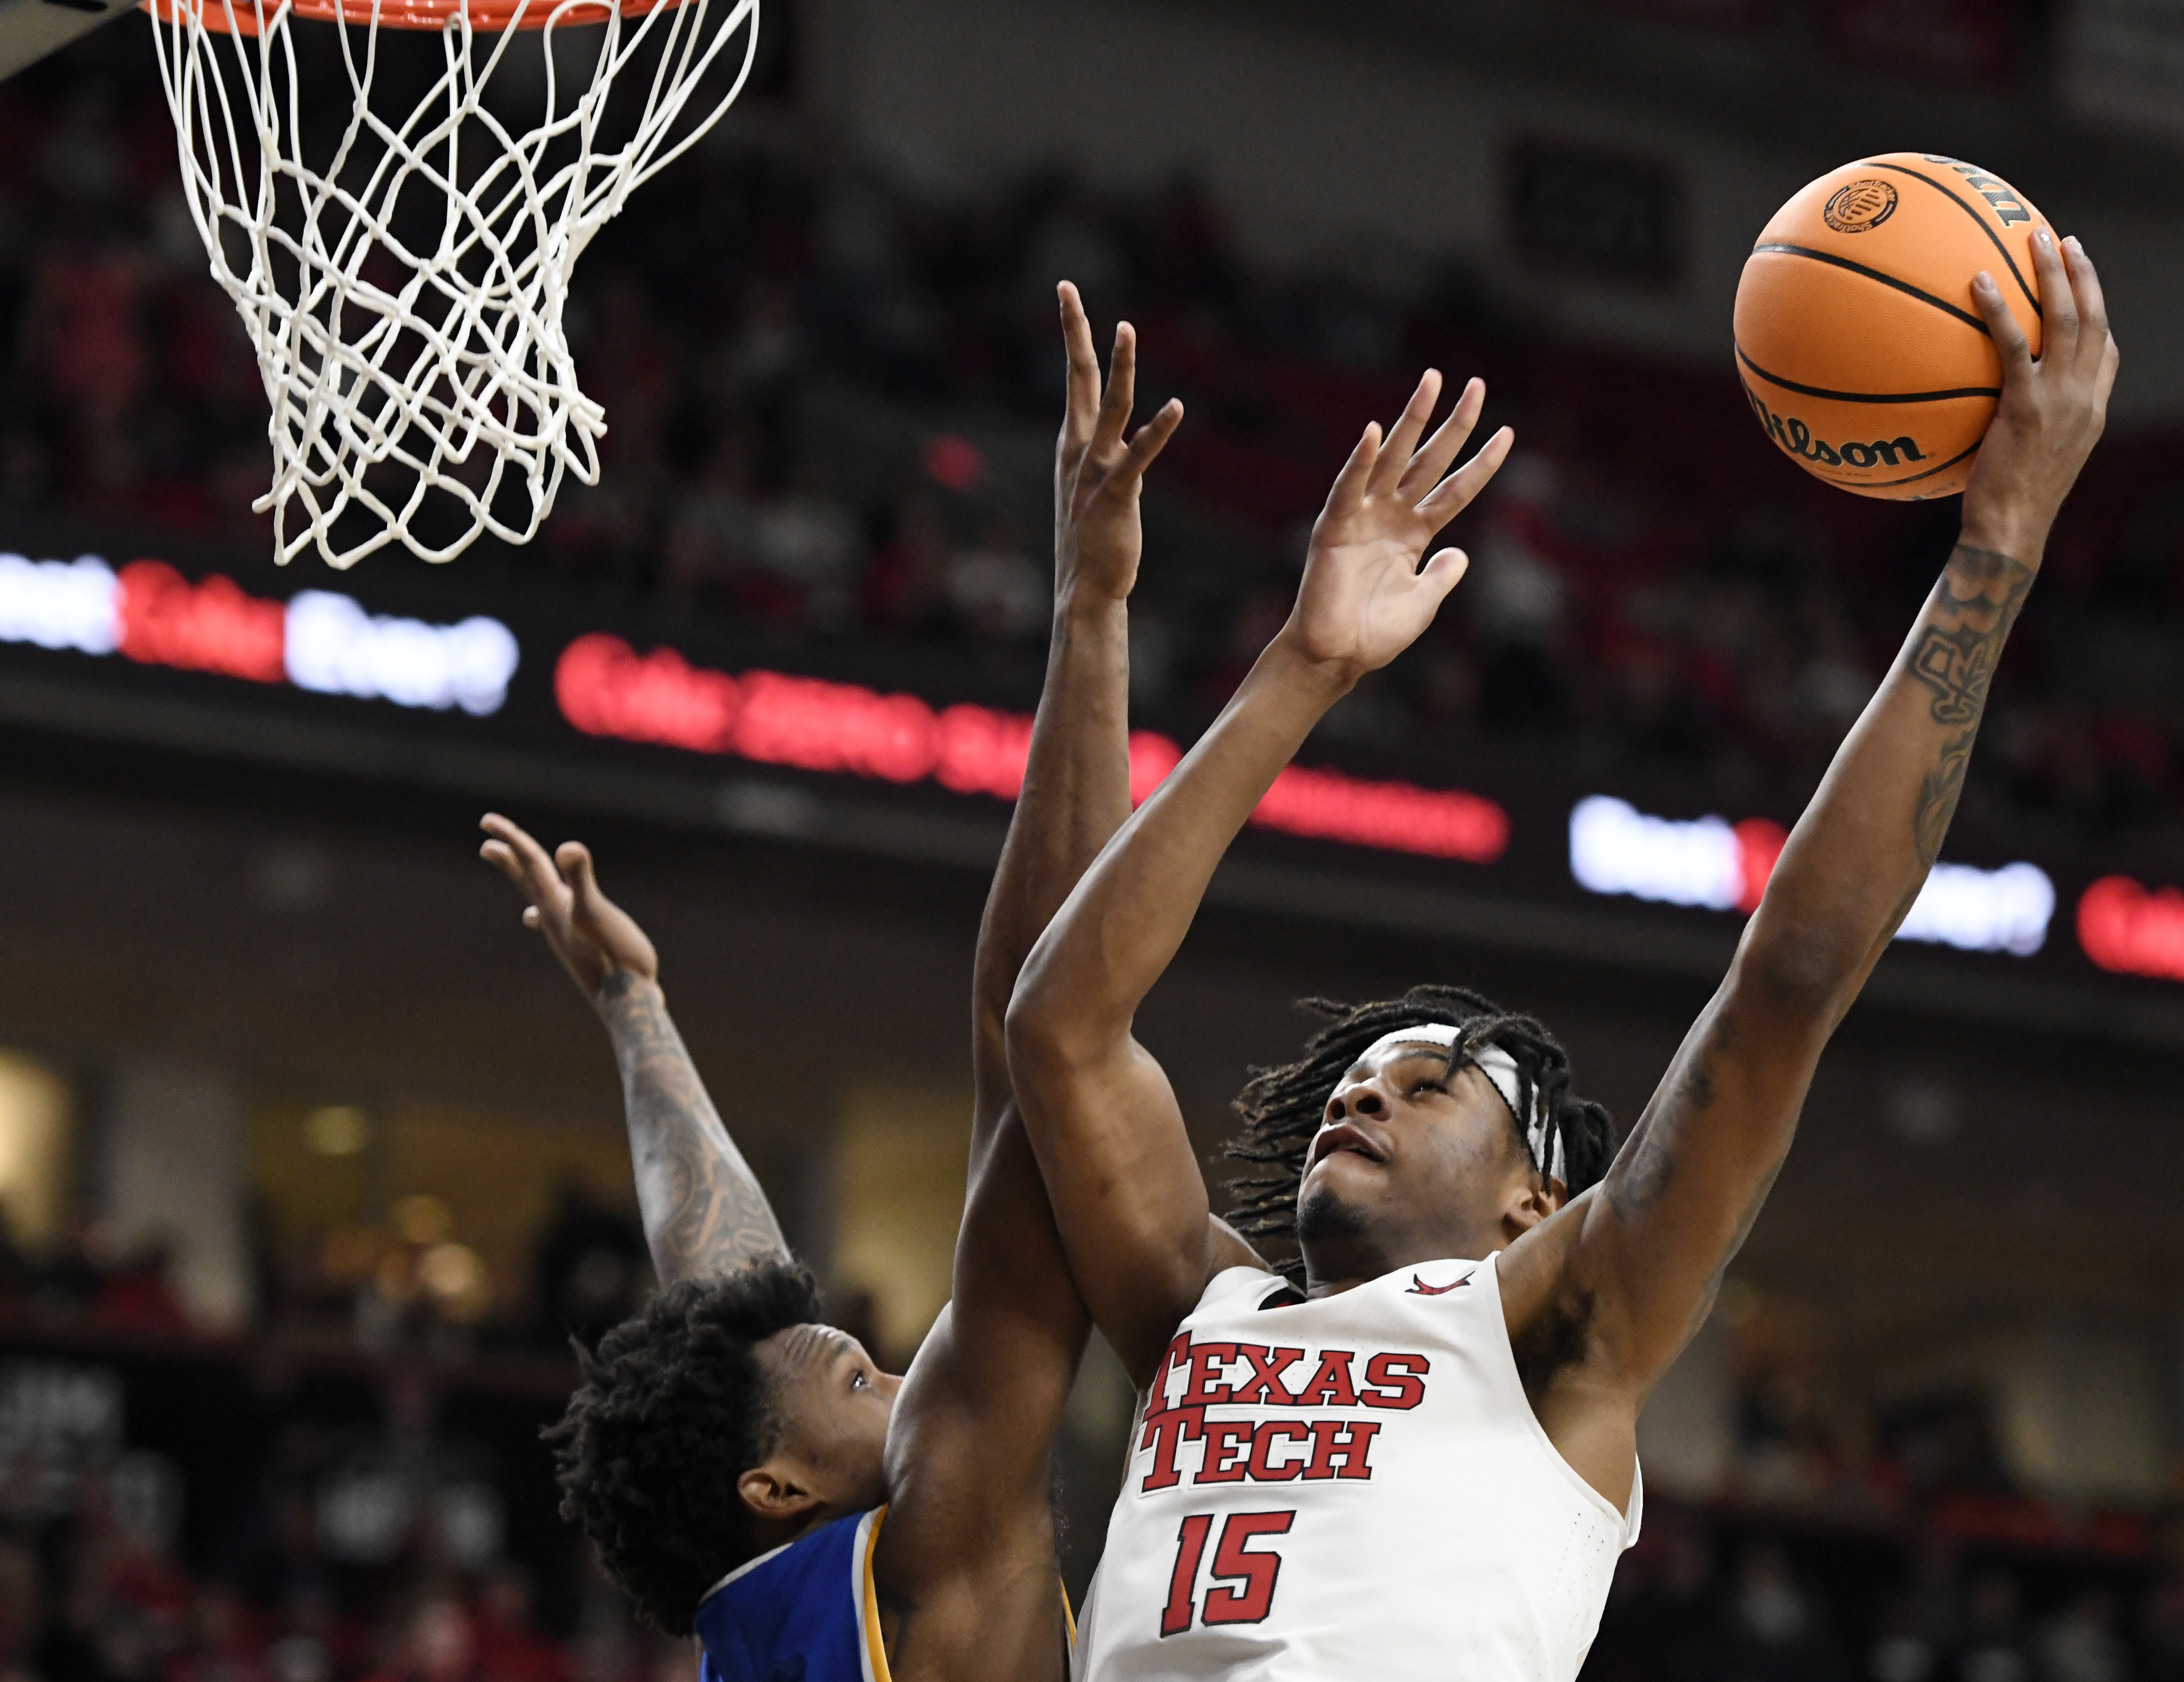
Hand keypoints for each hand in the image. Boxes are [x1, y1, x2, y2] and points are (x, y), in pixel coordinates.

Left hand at [479, 813, 657, 1006]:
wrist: (626, 1000)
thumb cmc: (614, 957)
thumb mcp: (596, 912)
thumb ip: (581, 880)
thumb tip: (568, 847)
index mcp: (556, 903)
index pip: (530, 862)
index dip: (511, 837)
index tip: (487, 819)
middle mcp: (554, 916)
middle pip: (527, 878)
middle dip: (508, 856)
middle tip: (487, 839)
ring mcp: (564, 931)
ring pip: (538, 896)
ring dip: (523, 877)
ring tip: (512, 867)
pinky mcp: (578, 943)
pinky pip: (551, 917)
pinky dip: (540, 908)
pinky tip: (535, 917)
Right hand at [1054, 281, 1183, 606]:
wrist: (1084, 589)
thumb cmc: (1092, 539)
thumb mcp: (1091, 484)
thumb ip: (1103, 452)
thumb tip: (1121, 431)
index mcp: (1073, 443)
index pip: (1073, 377)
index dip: (1072, 333)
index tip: (1067, 293)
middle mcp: (1078, 449)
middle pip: (1076, 377)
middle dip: (1073, 331)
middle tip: (1066, 288)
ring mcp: (1094, 470)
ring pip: (1109, 407)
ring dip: (1119, 367)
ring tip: (1126, 328)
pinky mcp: (1115, 494)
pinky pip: (1138, 455)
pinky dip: (1157, 430)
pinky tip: (1176, 406)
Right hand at [1277, 370, 1512, 682]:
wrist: (1337, 656)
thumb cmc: (1376, 634)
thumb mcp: (1424, 602)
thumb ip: (1443, 575)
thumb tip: (1460, 554)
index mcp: (1414, 534)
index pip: (1456, 490)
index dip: (1482, 463)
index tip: (1508, 432)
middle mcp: (1391, 517)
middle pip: (1429, 461)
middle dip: (1452, 423)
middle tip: (1475, 384)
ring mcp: (1363, 517)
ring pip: (1393, 459)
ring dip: (1411, 420)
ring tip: (1431, 383)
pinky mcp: (1334, 527)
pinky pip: (1349, 488)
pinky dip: (1360, 461)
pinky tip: (1375, 433)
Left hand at [1961, 230, 2118, 560]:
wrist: (2010, 533)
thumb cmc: (2007, 507)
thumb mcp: (2027, 462)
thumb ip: (2024, 428)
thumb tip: (1993, 414)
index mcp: (2091, 412)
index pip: (2105, 353)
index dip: (2097, 314)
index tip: (2082, 282)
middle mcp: (2085, 399)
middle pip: (2094, 319)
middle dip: (2082, 274)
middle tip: (2062, 239)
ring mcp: (2061, 400)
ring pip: (2067, 319)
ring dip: (2052, 272)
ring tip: (2036, 236)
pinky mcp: (2026, 407)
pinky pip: (2012, 347)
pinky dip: (1998, 310)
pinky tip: (1981, 281)